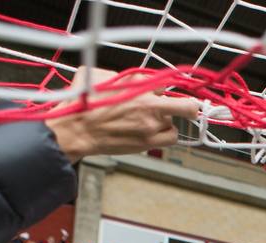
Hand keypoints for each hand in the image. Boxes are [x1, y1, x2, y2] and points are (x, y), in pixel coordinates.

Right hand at [45, 67, 200, 161]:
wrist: (77, 129)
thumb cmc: (84, 102)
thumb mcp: (98, 76)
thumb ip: (123, 76)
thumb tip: (135, 80)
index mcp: (137, 86)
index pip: (164, 84)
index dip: (162, 89)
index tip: (163, 93)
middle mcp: (148, 106)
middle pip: (186, 106)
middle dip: (188, 107)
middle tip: (188, 108)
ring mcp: (150, 126)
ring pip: (173, 122)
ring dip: (165, 121)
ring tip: (148, 121)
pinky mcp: (148, 142)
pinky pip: (171, 138)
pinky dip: (166, 135)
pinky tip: (154, 132)